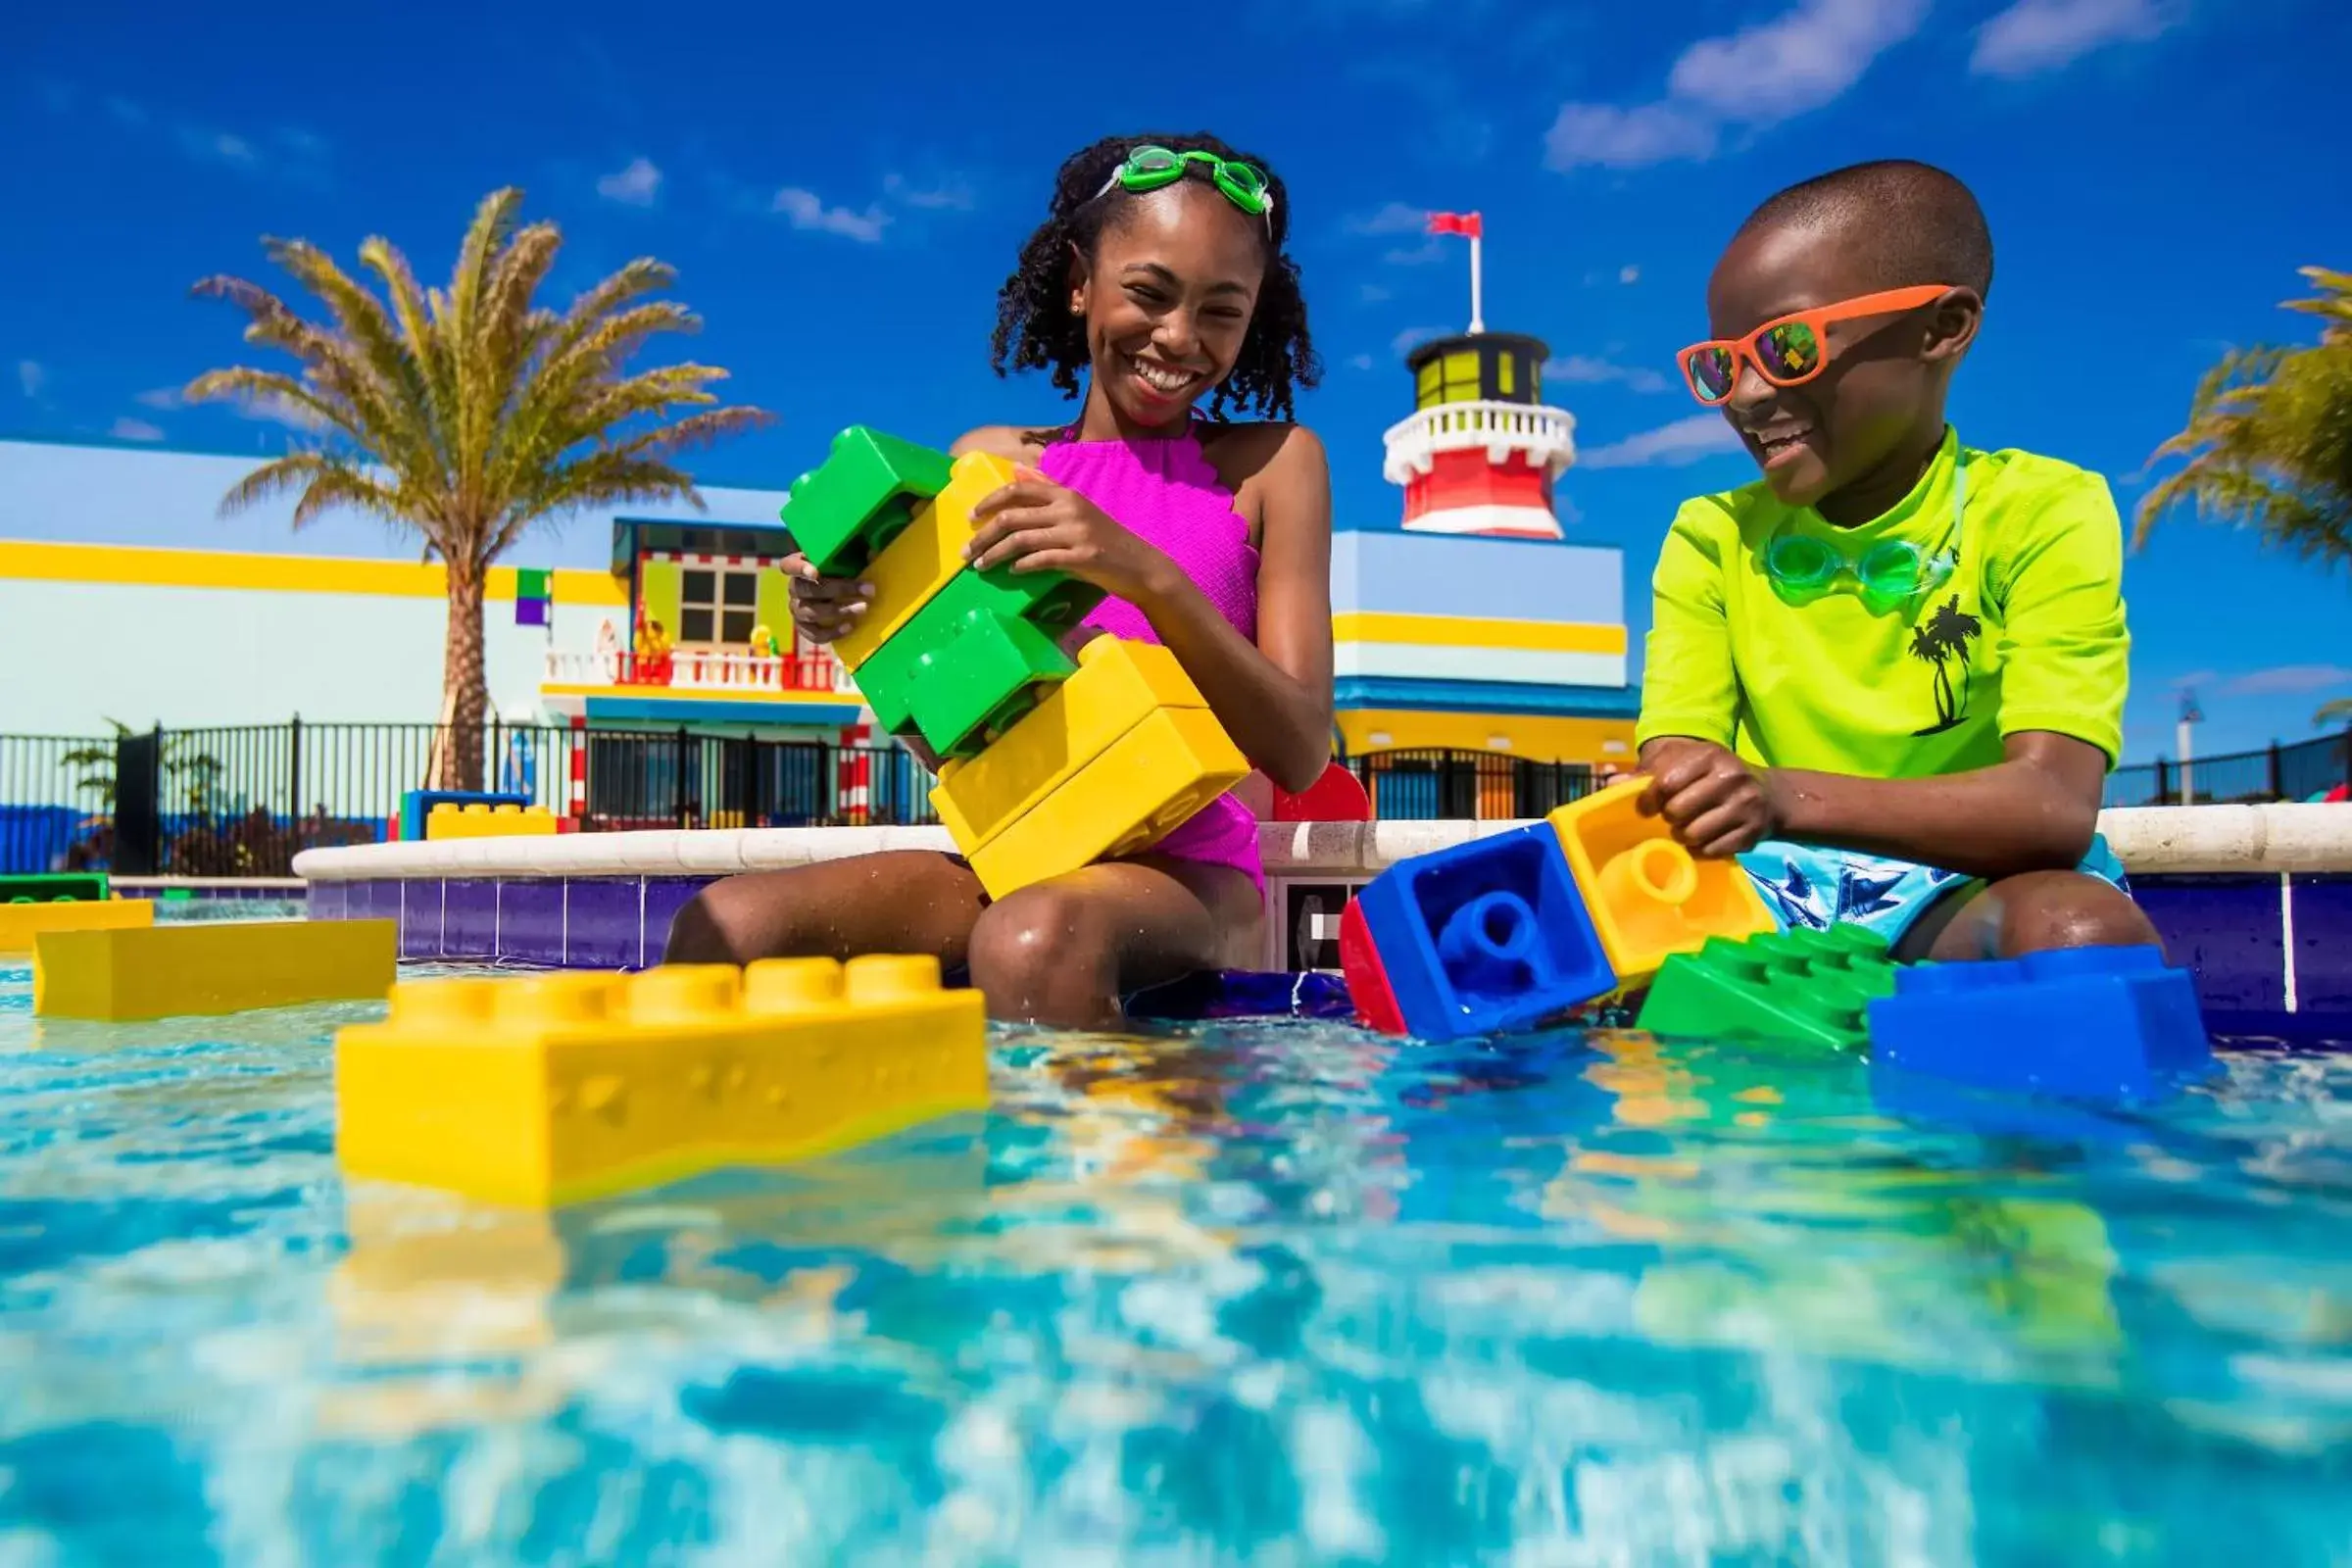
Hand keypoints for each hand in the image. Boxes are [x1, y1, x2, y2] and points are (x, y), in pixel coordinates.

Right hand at [782, 552, 872, 644]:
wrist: (837, 596)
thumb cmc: (840, 571)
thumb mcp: (845, 560)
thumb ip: (854, 555)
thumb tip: (873, 552)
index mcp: (799, 566)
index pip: (789, 565)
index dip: (799, 569)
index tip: (815, 572)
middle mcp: (795, 588)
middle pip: (808, 590)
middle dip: (838, 590)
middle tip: (866, 590)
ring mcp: (797, 609)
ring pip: (811, 612)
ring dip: (839, 611)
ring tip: (863, 608)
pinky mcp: (803, 628)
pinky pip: (814, 634)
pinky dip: (832, 632)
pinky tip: (849, 626)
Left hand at [965, 468, 1172, 603]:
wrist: (1139, 565)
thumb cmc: (1104, 538)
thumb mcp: (1077, 508)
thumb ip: (1046, 489)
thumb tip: (1015, 470)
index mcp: (1065, 494)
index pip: (1018, 490)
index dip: (989, 501)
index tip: (970, 516)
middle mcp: (1068, 508)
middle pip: (1012, 517)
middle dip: (983, 535)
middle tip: (965, 550)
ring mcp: (1075, 533)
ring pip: (1021, 540)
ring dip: (994, 554)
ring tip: (979, 565)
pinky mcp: (1081, 556)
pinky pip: (1042, 559)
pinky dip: (1022, 566)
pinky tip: (1012, 571)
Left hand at [1638, 740, 1782, 857]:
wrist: (1770, 795)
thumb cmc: (1713, 777)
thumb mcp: (1685, 763)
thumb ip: (1648, 773)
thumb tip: (1611, 783)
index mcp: (1709, 754)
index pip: (1666, 782)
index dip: (1648, 800)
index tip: (1646, 808)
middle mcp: (1730, 777)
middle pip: (1677, 812)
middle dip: (1669, 819)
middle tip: (1674, 817)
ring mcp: (1744, 806)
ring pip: (1693, 835)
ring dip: (1684, 836)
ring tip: (1689, 828)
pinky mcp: (1751, 833)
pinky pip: (1710, 851)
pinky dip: (1702, 850)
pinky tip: (1706, 838)